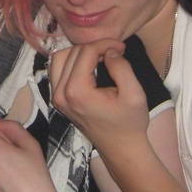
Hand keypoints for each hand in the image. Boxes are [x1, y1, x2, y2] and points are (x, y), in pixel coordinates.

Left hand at [51, 39, 149, 154]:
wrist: (121, 148)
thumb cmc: (129, 123)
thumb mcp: (134, 94)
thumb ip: (121, 68)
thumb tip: (109, 51)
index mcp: (77, 92)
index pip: (85, 52)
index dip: (105, 43)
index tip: (122, 47)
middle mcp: (61, 94)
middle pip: (72, 52)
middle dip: (94, 47)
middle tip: (115, 51)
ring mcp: (57, 97)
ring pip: (60, 58)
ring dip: (81, 52)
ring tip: (102, 57)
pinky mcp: (58, 99)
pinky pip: (58, 70)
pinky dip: (72, 62)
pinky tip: (91, 66)